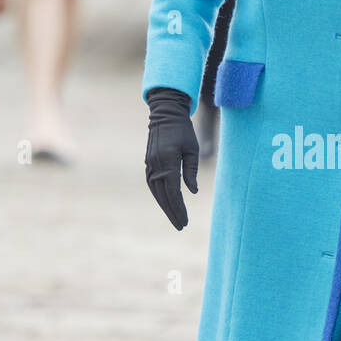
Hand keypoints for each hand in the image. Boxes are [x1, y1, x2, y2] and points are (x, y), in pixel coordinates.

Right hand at [145, 87, 198, 229]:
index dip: (179, 208)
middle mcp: (156, 165)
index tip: (185, 221)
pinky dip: (159, 196)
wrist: (165, 114)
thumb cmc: (183, 130)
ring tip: (175, 219)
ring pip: (156, 192)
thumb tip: (192, 192)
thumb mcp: (192, 149)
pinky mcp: (149, 163)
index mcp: (168, 161)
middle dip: (172, 212)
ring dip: (165, 206)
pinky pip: (152, 184)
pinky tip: (166, 204)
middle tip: (181, 226)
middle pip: (163, 195)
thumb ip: (191, 170)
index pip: (173, 191)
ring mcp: (150, 165)